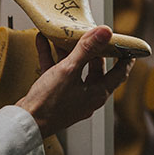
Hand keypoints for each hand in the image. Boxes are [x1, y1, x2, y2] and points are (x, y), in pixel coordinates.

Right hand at [16, 26, 133, 137]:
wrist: (26, 121)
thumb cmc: (49, 103)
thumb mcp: (69, 70)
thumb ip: (86, 49)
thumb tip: (104, 32)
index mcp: (97, 93)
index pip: (119, 73)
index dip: (125, 58)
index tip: (127, 45)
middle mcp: (87, 96)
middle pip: (96, 69)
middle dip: (93, 50)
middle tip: (91, 35)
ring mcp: (71, 95)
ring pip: (75, 69)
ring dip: (69, 51)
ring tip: (65, 35)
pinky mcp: (56, 94)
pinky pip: (57, 71)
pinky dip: (52, 57)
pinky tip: (43, 42)